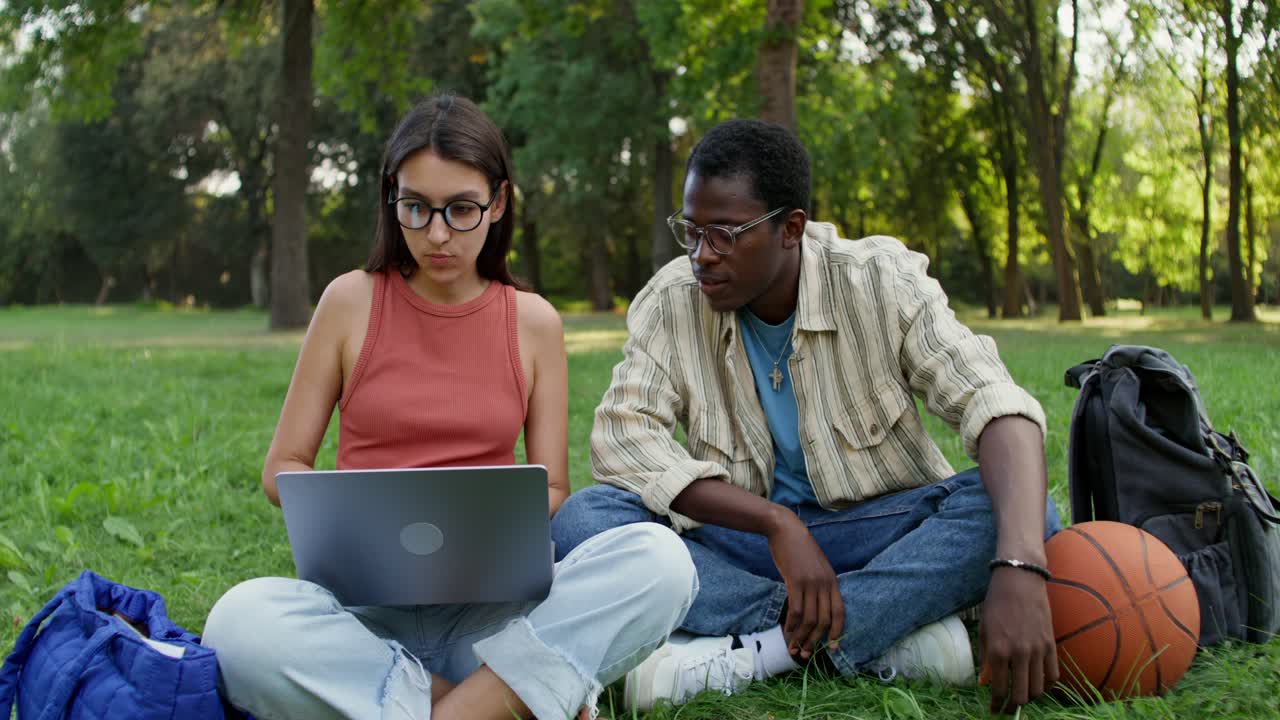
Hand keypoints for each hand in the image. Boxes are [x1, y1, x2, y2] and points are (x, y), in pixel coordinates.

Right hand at [765, 512, 845, 659]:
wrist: (785, 529)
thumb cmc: (799, 548)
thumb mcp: (817, 566)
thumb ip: (820, 584)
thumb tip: (817, 605)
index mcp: (833, 581)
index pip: (840, 612)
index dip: (837, 632)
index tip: (831, 647)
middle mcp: (824, 584)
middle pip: (824, 620)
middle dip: (815, 640)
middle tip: (805, 654)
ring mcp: (810, 583)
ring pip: (810, 619)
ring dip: (802, 637)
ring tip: (794, 647)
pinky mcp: (795, 581)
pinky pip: (796, 610)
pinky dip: (792, 624)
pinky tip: (787, 631)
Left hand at [978, 567, 1057, 713]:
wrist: (1019, 581)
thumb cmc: (996, 604)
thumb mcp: (984, 631)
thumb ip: (986, 660)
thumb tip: (985, 683)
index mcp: (999, 651)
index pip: (999, 689)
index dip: (996, 704)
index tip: (994, 710)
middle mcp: (1020, 654)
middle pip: (1022, 695)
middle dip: (1013, 705)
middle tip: (1007, 707)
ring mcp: (1038, 650)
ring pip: (1039, 689)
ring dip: (1030, 697)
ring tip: (1022, 696)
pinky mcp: (1051, 645)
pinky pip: (1053, 675)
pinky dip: (1047, 685)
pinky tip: (1039, 685)